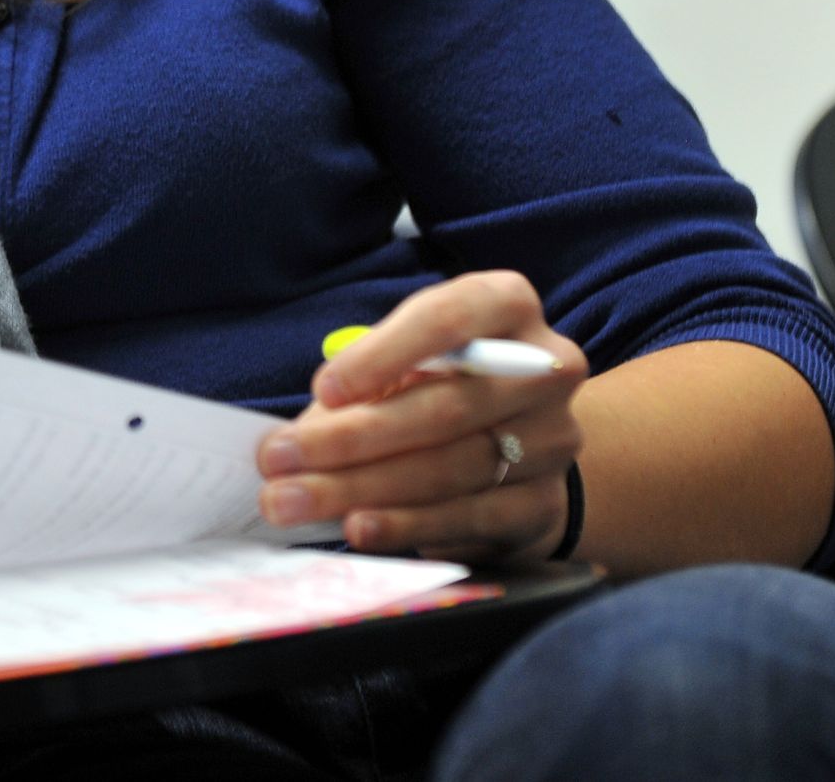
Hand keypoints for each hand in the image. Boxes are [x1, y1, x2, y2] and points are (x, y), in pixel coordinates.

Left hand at [258, 272, 586, 563]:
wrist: (527, 443)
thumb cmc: (443, 384)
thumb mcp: (406, 362)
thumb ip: (360, 385)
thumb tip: (289, 442)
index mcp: (507, 306)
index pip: (449, 319)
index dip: (384, 355)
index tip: (323, 390)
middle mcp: (544, 369)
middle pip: (445, 407)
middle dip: (352, 439)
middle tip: (280, 461)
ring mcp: (553, 440)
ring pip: (451, 469)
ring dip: (363, 488)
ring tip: (297, 501)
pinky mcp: (544, 503)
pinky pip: (469, 518)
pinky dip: (407, 525)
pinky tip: (359, 528)